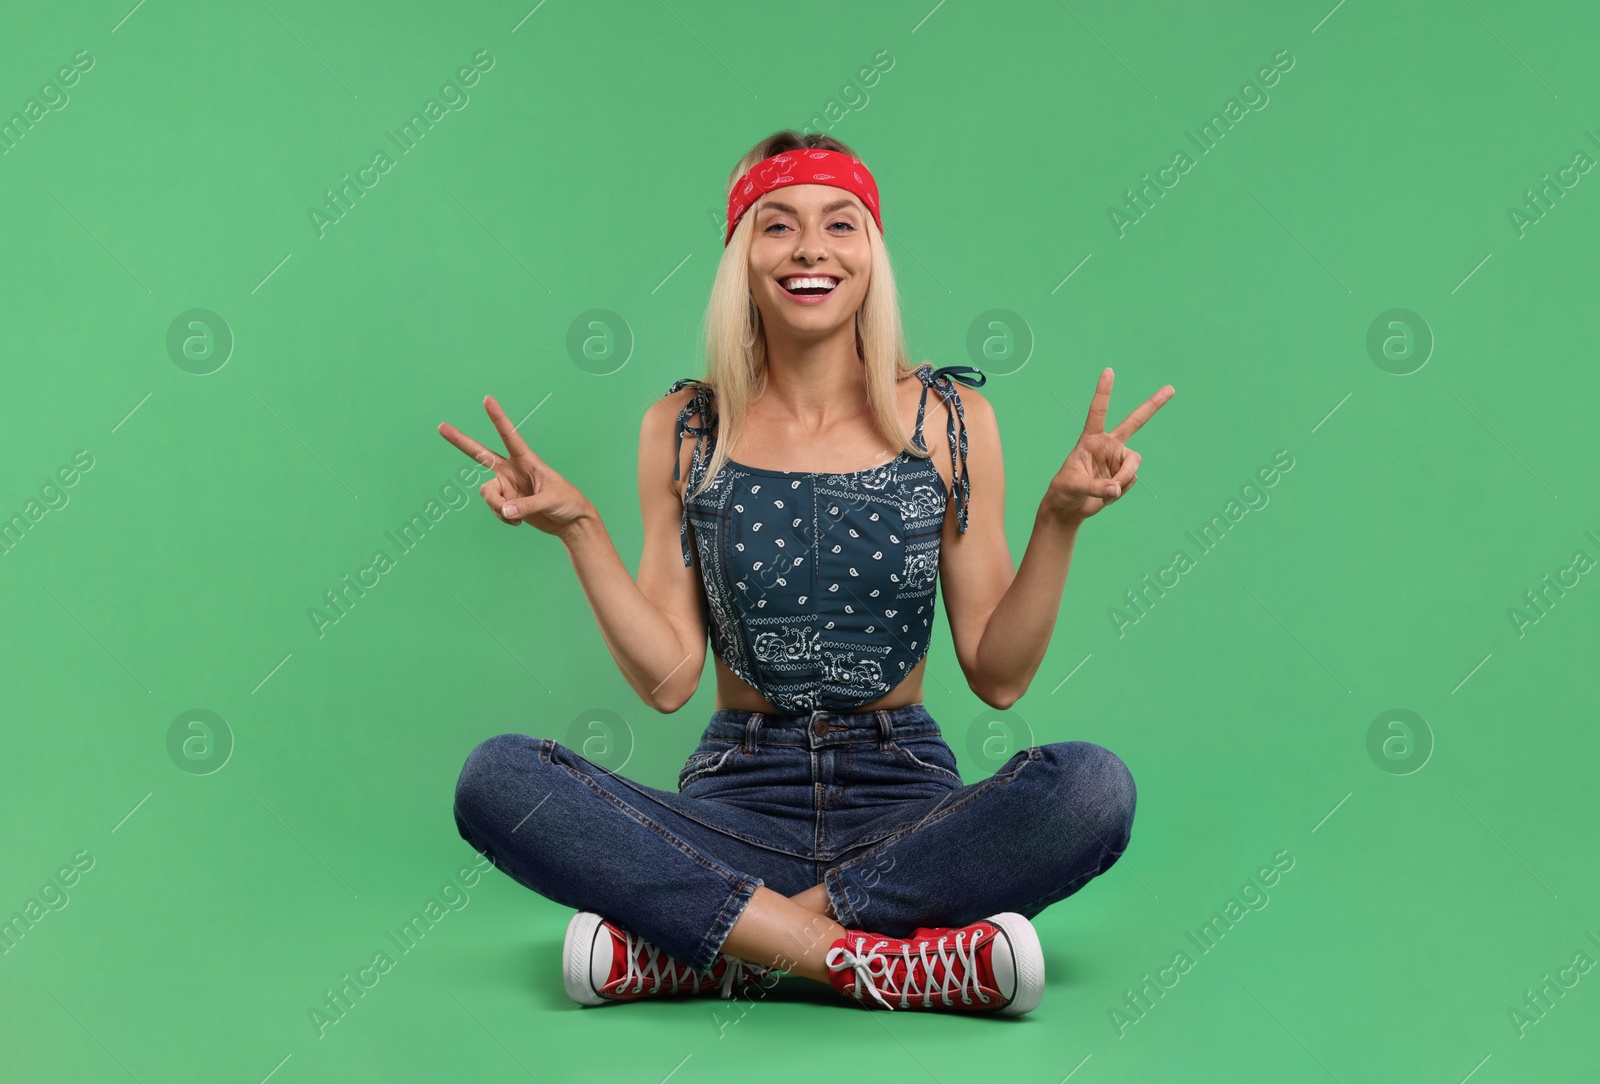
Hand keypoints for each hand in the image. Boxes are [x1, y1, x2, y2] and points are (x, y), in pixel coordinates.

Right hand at [437, 396, 594, 539]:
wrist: (570, 522)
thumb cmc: (567, 502)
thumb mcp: (550, 500)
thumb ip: (526, 505)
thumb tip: (505, 511)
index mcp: (526, 460)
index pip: (509, 436)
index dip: (498, 418)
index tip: (487, 400)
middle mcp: (512, 470)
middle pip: (480, 454)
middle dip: (460, 441)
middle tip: (441, 426)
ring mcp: (507, 486)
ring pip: (486, 493)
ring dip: (496, 506)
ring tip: (515, 516)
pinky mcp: (506, 503)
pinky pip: (494, 509)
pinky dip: (502, 518)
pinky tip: (518, 522)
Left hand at [1044, 368, 1172, 523]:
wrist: (1070, 507)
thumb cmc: (1065, 490)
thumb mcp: (1074, 486)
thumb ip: (1096, 487)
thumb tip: (1117, 488)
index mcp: (1090, 439)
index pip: (1098, 411)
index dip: (1103, 391)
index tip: (1109, 371)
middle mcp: (1108, 445)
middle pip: (1135, 422)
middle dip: (1153, 405)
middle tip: (1171, 388)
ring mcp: (1118, 459)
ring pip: (1133, 464)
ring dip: (1123, 479)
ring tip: (1107, 492)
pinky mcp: (1124, 475)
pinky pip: (1130, 481)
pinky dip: (1119, 492)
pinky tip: (1107, 496)